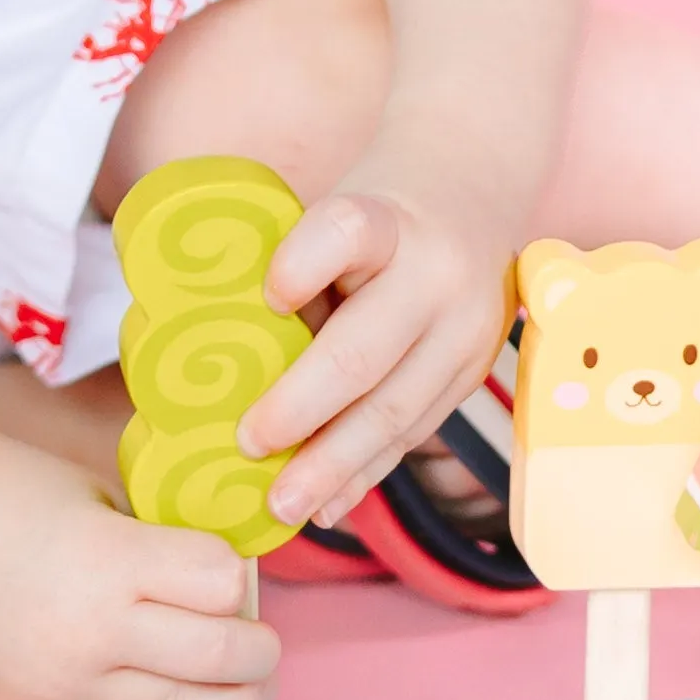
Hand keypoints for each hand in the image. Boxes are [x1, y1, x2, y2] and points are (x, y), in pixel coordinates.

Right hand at [0, 426, 274, 699]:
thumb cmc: (8, 486)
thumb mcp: (100, 499)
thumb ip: (156, 547)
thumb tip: (222, 591)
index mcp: (110, 560)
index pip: (220, 584)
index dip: (238, 577)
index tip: (238, 575)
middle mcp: (89, 631)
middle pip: (215, 656)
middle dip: (257, 655)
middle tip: (268, 647)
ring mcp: (61, 681)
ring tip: (249, 695)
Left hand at [244, 171, 514, 531]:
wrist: (474, 194)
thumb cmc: (377, 212)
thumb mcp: (338, 209)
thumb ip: (301, 274)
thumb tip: (225, 362)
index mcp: (388, 217)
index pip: (345, 232)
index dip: (300, 265)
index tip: (266, 298)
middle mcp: (437, 275)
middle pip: (363, 352)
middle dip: (299, 410)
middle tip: (246, 446)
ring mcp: (467, 332)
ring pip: (394, 411)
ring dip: (331, 466)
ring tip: (282, 505)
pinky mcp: (473, 375)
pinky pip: (412, 433)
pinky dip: (364, 474)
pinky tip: (326, 505)